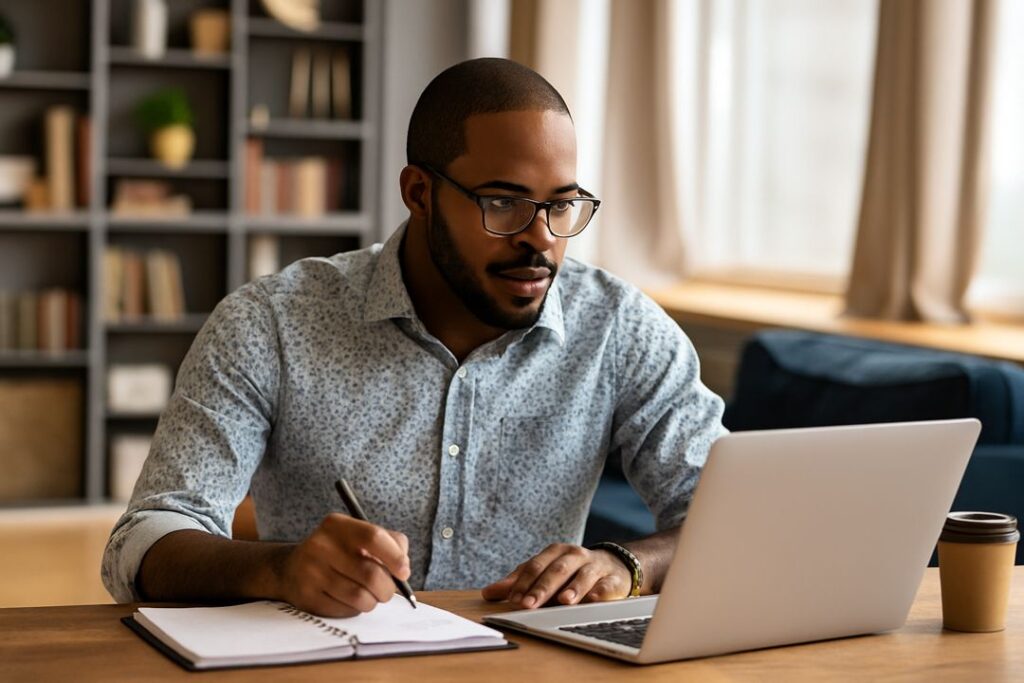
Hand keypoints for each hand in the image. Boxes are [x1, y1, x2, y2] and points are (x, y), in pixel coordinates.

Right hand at [272, 513, 409, 616]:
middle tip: (387, 590)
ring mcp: (311, 572)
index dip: (395, 557)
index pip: (374, 537)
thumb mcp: (359, 536)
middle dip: (387, 588)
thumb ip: (389, 544)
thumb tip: (403, 569)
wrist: (292, 568)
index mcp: (337, 525)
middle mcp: (321, 546)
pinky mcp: (306, 597)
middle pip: (371, 574)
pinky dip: (354, 609)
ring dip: (372, 601)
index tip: (404, 572)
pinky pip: (345, 611)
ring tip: (368, 596)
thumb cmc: (339, 552)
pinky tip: (348, 600)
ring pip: (360, 597)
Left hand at [481, 543, 631, 608]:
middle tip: (529, 604)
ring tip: (564, 601)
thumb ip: (518, 582)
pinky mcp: (613, 579)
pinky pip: (606, 585)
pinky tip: (594, 600)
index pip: (535, 566)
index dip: (524, 582)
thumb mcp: (544, 572)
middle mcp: (574, 555)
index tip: (513, 599)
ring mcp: (595, 566)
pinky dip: (600, 593)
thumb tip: (488, 593)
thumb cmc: (571, 571)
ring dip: (573, 588)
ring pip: (583, 576)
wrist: (612, 565)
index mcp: (555, 552)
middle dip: (542, 588)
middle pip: (557, 570)